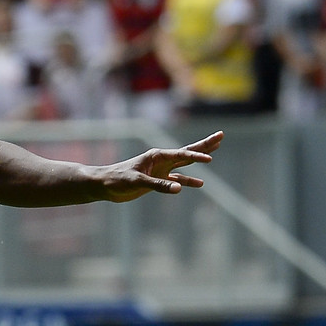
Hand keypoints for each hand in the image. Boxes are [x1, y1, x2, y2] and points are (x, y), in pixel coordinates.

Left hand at [97, 131, 222, 201]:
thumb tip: (179, 189)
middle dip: (205, 145)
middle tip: (221, 136)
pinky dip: (187, 182)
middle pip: (187, 152)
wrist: (104, 185)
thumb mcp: (137, 182)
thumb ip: (158, 185)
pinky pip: (176, 181)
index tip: (210, 159)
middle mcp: (161, 160)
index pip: (181, 154)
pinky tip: (199, 183)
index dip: (196, 156)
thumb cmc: (117, 179)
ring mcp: (160, 170)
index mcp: (156, 155)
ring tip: (214, 154)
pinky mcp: (157, 181)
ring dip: (198, 160)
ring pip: (184, 164)